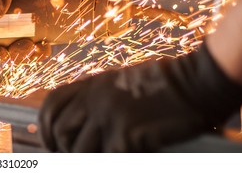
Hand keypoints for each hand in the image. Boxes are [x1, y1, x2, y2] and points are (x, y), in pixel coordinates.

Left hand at [39, 45, 241, 151]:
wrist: (196, 83)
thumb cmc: (165, 86)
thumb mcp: (122, 82)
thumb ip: (98, 98)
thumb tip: (81, 123)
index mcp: (92, 84)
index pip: (51, 105)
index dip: (45, 127)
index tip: (48, 142)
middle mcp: (94, 98)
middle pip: (60, 130)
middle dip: (62, 149)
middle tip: (71, 158)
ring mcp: (108, 116)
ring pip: (79, 149)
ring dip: (86, 158)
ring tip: (103, 155)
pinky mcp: (126, 135)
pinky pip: (107, 157)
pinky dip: (111, 159)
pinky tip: (127, 154)